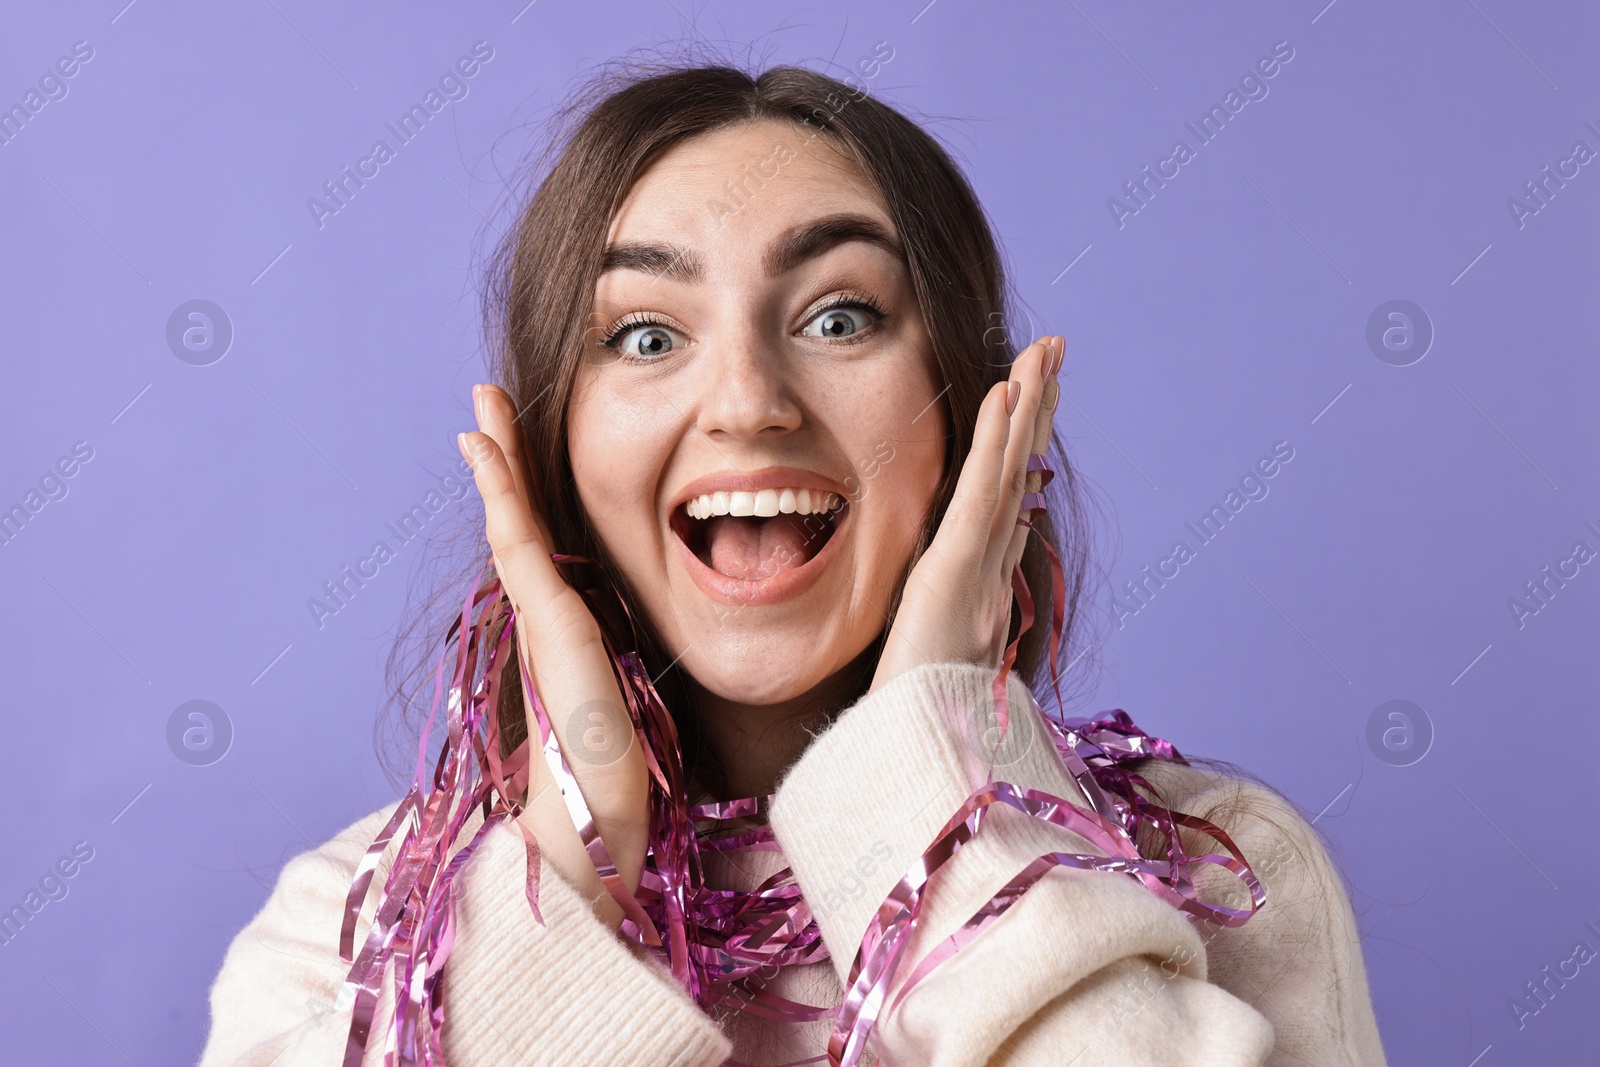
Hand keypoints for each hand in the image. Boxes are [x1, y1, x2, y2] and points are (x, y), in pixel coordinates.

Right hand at [458, 383, 649, 930]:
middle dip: (502, 463)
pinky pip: (524, 545)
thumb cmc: (614, 776)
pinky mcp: (555, 626)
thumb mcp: (625, 698)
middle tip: (483, 407)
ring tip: (479, 413)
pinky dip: (505, 496)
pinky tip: (489, 456)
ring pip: (513, 524)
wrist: (596, 826)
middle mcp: (544, 619)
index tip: (508, 447)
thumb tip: (624, 656)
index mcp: (562, 629)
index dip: (523, 493)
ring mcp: (543, 621)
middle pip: (518, 523)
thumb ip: (615, 665)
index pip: (539, 545)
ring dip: (497, 464)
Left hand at [870, 336, 1061, 690]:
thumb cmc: (914, 723)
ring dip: (1027, 407)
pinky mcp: (954, 571)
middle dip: (1038, 412)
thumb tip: (947, 617)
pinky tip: (1005, 392)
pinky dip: (995, 442)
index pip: (1007, 500)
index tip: (1035, 404)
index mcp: (979, 585)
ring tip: (1045, 351)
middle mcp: (988, 569)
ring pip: (1008, 473)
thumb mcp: (927, 663)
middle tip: (1056, 354)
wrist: (912, 758)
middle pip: (1019, 475)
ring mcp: (976, 568)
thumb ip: (942, 636)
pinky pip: (978, 494)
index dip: (1023, 449)